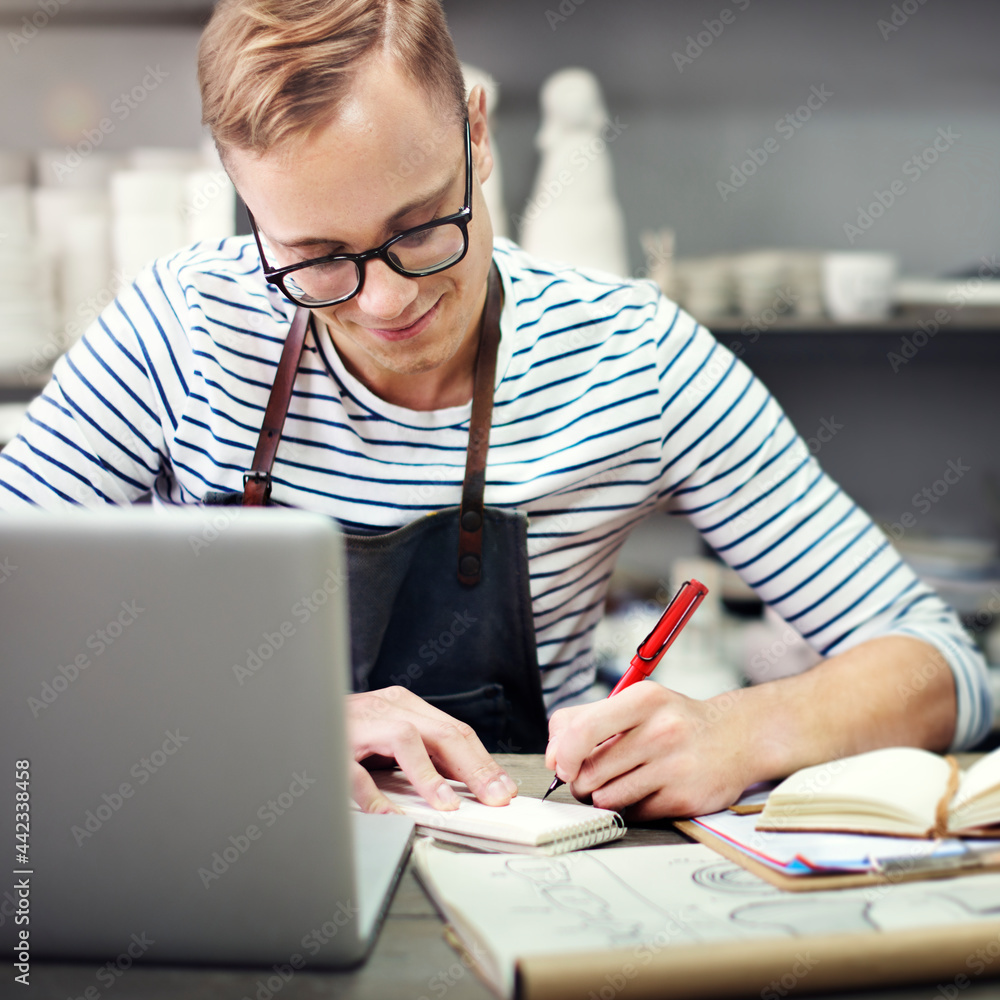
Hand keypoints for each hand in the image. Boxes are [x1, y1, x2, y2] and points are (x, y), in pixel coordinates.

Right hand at [348, 686, 518, 813]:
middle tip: (494, 798)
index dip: (483, 762)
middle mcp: (386, 708)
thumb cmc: (343, 732)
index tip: (503, 790)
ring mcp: (359, 723)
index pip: (455, 731)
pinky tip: (390, 815)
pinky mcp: (332, 745)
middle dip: (474, 768)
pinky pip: (356, 771)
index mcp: (403, 705)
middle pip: (442, 732)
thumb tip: (466, 785)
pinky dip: (374, 795)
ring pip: (405, 739)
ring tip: (447, 805)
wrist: (290, 714)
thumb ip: (422, 754)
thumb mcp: (388, 737)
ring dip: (430, 775)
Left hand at [545, 682, 753, 820]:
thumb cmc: (673, 721)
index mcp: (643, 700)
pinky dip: (632, 807)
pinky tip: (648, 789)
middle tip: (593, 775)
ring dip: (603, 796)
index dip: (561, 753)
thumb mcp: (633, 704)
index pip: (583, 728)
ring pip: (607, 797)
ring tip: (621, 781)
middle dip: (581, 780)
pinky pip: (634, 813)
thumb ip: (584, 720)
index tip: (559, 765)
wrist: (735, 737)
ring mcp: (676, 766)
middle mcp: (661, 730)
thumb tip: (552, 756)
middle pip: (590, 771)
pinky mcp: (685, 798)